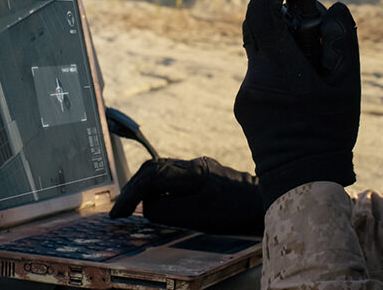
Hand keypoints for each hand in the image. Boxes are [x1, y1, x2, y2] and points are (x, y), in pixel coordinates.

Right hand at [109, 157, 263, 235]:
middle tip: (120, 211)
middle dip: (133, 189)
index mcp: (193, 171)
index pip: (153, 176)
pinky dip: (158, 190)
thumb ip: (168, 209)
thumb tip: (147, 205)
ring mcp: (199, 168)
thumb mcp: (198, 217)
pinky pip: (173, 179)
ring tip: (132, 208)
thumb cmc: (236, 212)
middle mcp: (194, 165)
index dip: (131, 194)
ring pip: (162, 173)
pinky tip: (156, 205)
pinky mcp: (203, 176)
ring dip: (145, 189)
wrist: (264, 204)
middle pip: (154, 169)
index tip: (118, 213)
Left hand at [234, 0, 360, 208]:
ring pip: (259, 51)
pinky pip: (258, 73)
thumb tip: (332, 7)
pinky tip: (298, 87)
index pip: (260, 11)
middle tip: (303, 17)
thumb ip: (342, 39)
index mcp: (280, 66)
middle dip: (277, 13)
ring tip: (310, 62)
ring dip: (280, 44)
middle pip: (256, 27)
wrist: (300, 177)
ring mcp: (245, 91)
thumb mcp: (347, 85)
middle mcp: (256, 75)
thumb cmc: (328, 131)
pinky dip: (276, 67)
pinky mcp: (242, 105)